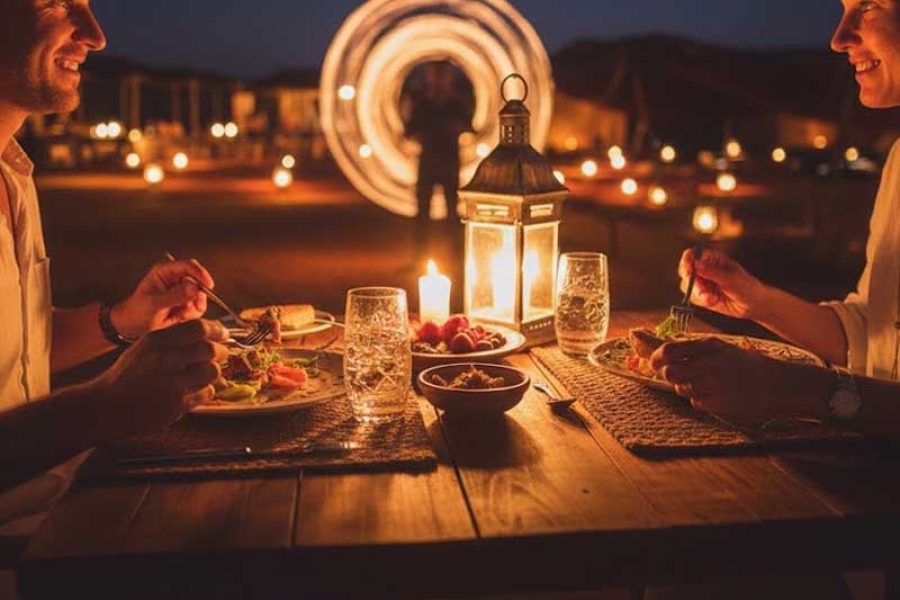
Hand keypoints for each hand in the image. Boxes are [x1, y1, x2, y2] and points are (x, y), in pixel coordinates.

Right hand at [91, 319, 228, 436]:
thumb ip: (174, 338)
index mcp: (156, 341)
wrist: (107, 406)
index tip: (223, 334)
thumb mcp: (145, 347)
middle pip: (210, 350)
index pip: (198, 327)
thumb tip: (211, 331)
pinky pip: (207, 392)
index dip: (217, 330)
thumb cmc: (129, 374)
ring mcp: (171, 383)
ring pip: (212, 371)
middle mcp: (164, 359)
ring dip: (213, 372)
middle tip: (221, 354)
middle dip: (221, 352)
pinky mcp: (177, 405)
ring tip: (204, 373)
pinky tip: (193, 391)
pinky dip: (204, 391)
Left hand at [112, 258, 213, 338]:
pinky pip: (198, 306)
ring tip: (180, 314)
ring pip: (201, 295)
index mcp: (166, 270)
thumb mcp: (155, 303)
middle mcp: (176, 277)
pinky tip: (179, 317)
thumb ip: (175, 296)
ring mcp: (182, 289)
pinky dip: (192, 313)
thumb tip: (195, 288)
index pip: (188, 266)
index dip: (200, 274)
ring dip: (194, 306)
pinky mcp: (186, 300)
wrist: (134, 324)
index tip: (209, 286)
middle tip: (195, 307)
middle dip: (198, 295)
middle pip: (198, 280)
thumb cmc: (139, 310)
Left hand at [649, 337, 786, 418]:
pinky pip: (695, 402)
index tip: (653, 363)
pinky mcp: (716, 403)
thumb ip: (694, 349)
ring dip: (686, 387)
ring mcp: (711, 385)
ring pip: (680, 388)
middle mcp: (707, 365)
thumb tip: (664, 353)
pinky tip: (716, 394)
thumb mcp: (721, 348)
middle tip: (674, 376)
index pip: (668, 350)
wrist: (776, 384)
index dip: (656, 357)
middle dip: (667, 375)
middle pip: (669, 372)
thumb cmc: (745, 364)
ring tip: (704, 384)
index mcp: (708, 347)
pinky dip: (700, 399)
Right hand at [677, 248, 765, 319]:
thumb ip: (712, 272)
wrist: (753, 304)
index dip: (687, 260)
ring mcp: (702, 282)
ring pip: (687, 286)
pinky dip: (702, 300)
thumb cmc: (746, 286)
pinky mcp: (701, 295)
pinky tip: (714, 300)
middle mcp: (704, 268)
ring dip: (697, 293)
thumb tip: (696, 264)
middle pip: (685, 270)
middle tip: (700, 289)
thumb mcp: (730, 278)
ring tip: (711, 298)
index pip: (692, 254)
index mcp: (711, 258)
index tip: (688, 270)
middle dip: (691, 281)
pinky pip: (693, 297)